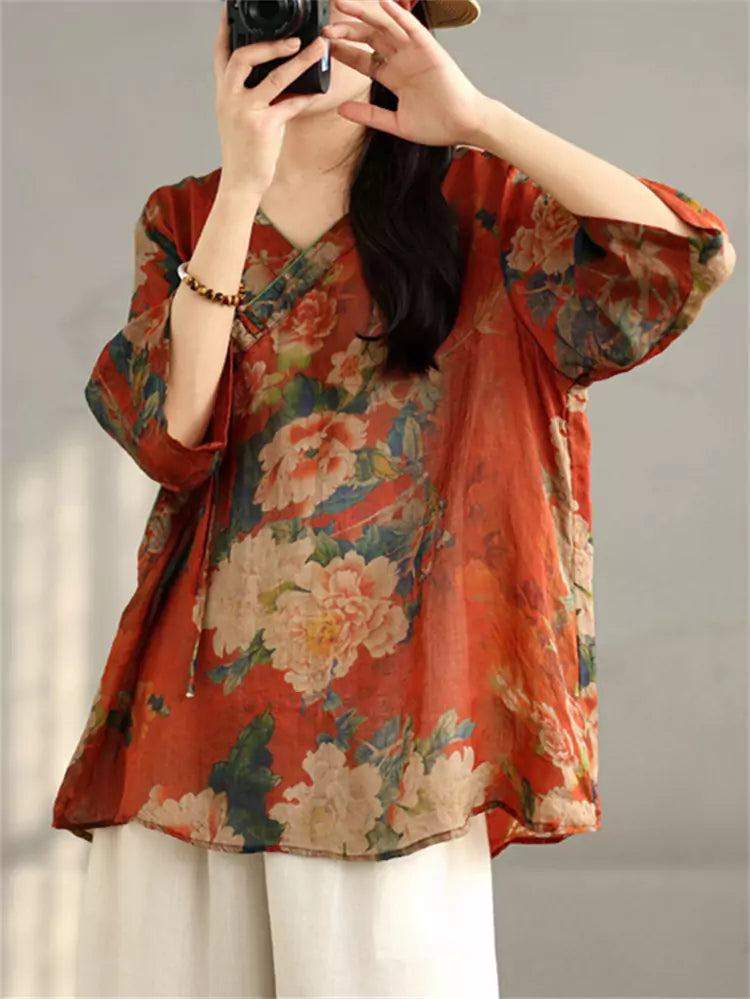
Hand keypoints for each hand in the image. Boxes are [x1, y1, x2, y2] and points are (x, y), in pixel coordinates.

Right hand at [213, 3, 327, 195]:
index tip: (231, 8)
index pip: (221, 53)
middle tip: (293, 38)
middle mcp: (230, 98)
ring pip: (275, 78)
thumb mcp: (239, 117)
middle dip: (269, 43)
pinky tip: (318, 90)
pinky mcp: (263, 127)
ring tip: (317, 49)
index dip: (226, 28)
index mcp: (224, 93)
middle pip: (243, 57)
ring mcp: (245, 112)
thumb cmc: (244, 150)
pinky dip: (305, 96)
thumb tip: (277, 74)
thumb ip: (251, 94)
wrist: (240, 182)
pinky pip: (289, 105)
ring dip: (299, 61)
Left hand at [322, 0, 488, 146]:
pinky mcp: (430, 50)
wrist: (464, 125)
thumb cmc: (438, 125)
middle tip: (327, 30)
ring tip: (343, 5)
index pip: (364, 60)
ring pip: (385, 28)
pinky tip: (383, 4)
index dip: (344, 53)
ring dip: (364, 15)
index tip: (325, 48)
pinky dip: (398, 14)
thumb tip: (341, 109)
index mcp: (395, 78)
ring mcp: (415, 53)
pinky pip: (412, 28)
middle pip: (370, 40)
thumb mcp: (395, 123)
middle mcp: (403, 61)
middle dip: (347, 32)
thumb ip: (369, 115)